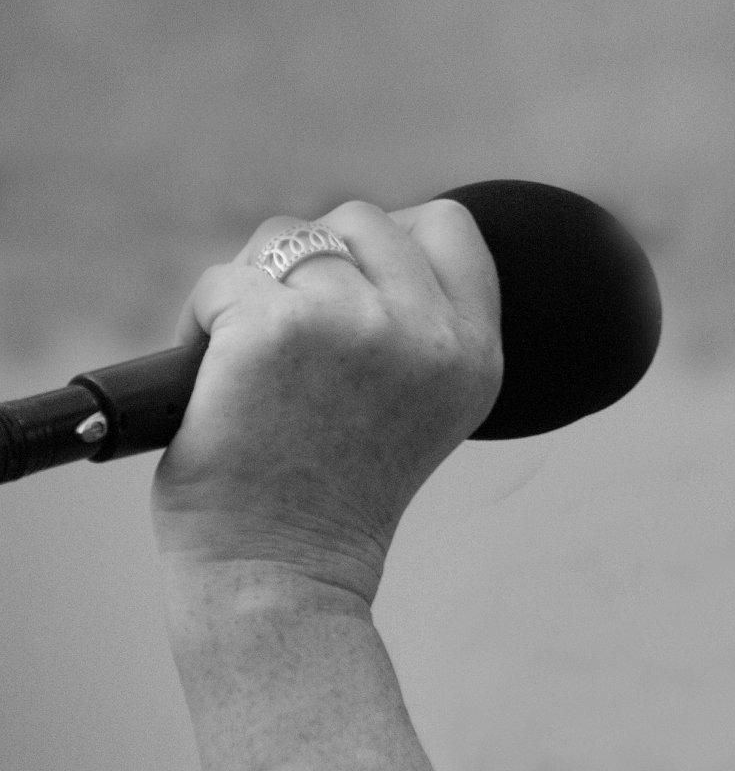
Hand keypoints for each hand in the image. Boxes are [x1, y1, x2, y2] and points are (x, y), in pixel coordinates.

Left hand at [152, 199, 501, 602]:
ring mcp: (353, 325)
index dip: (394, 242)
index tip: (355, 290)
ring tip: (249, 360)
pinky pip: (224, 279)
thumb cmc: (332, 493)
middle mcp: (426, 333)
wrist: (279, 571)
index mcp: (474, 351)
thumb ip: (420, 322)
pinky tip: (211, 372)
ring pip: (286, 238)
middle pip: (361, 220)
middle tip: (290, 337)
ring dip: (254, 286)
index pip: (450, 226)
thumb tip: (362, 241)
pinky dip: (203, 318)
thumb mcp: (424, 403)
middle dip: (312, 262)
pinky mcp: (273, 329)